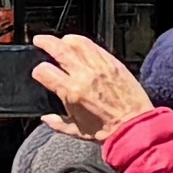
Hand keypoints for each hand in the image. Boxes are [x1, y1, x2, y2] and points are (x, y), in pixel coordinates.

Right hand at [33, 32, 147, 141]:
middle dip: (45, 42)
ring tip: (60, 41)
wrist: (135, 125)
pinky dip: (84, 42)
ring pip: (77, 43)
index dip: (38, 71)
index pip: (44, 71)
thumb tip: (46, 118)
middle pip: (58, 49)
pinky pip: (94, 46)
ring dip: (65, 39)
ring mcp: (99, 66)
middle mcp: (83, 75)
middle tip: (39, 40)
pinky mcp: (112, 62)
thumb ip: (58, 124)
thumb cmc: (108, 130)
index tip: (40, 73)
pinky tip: (80, 44)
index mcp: (71, 92)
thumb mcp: (77, 132)